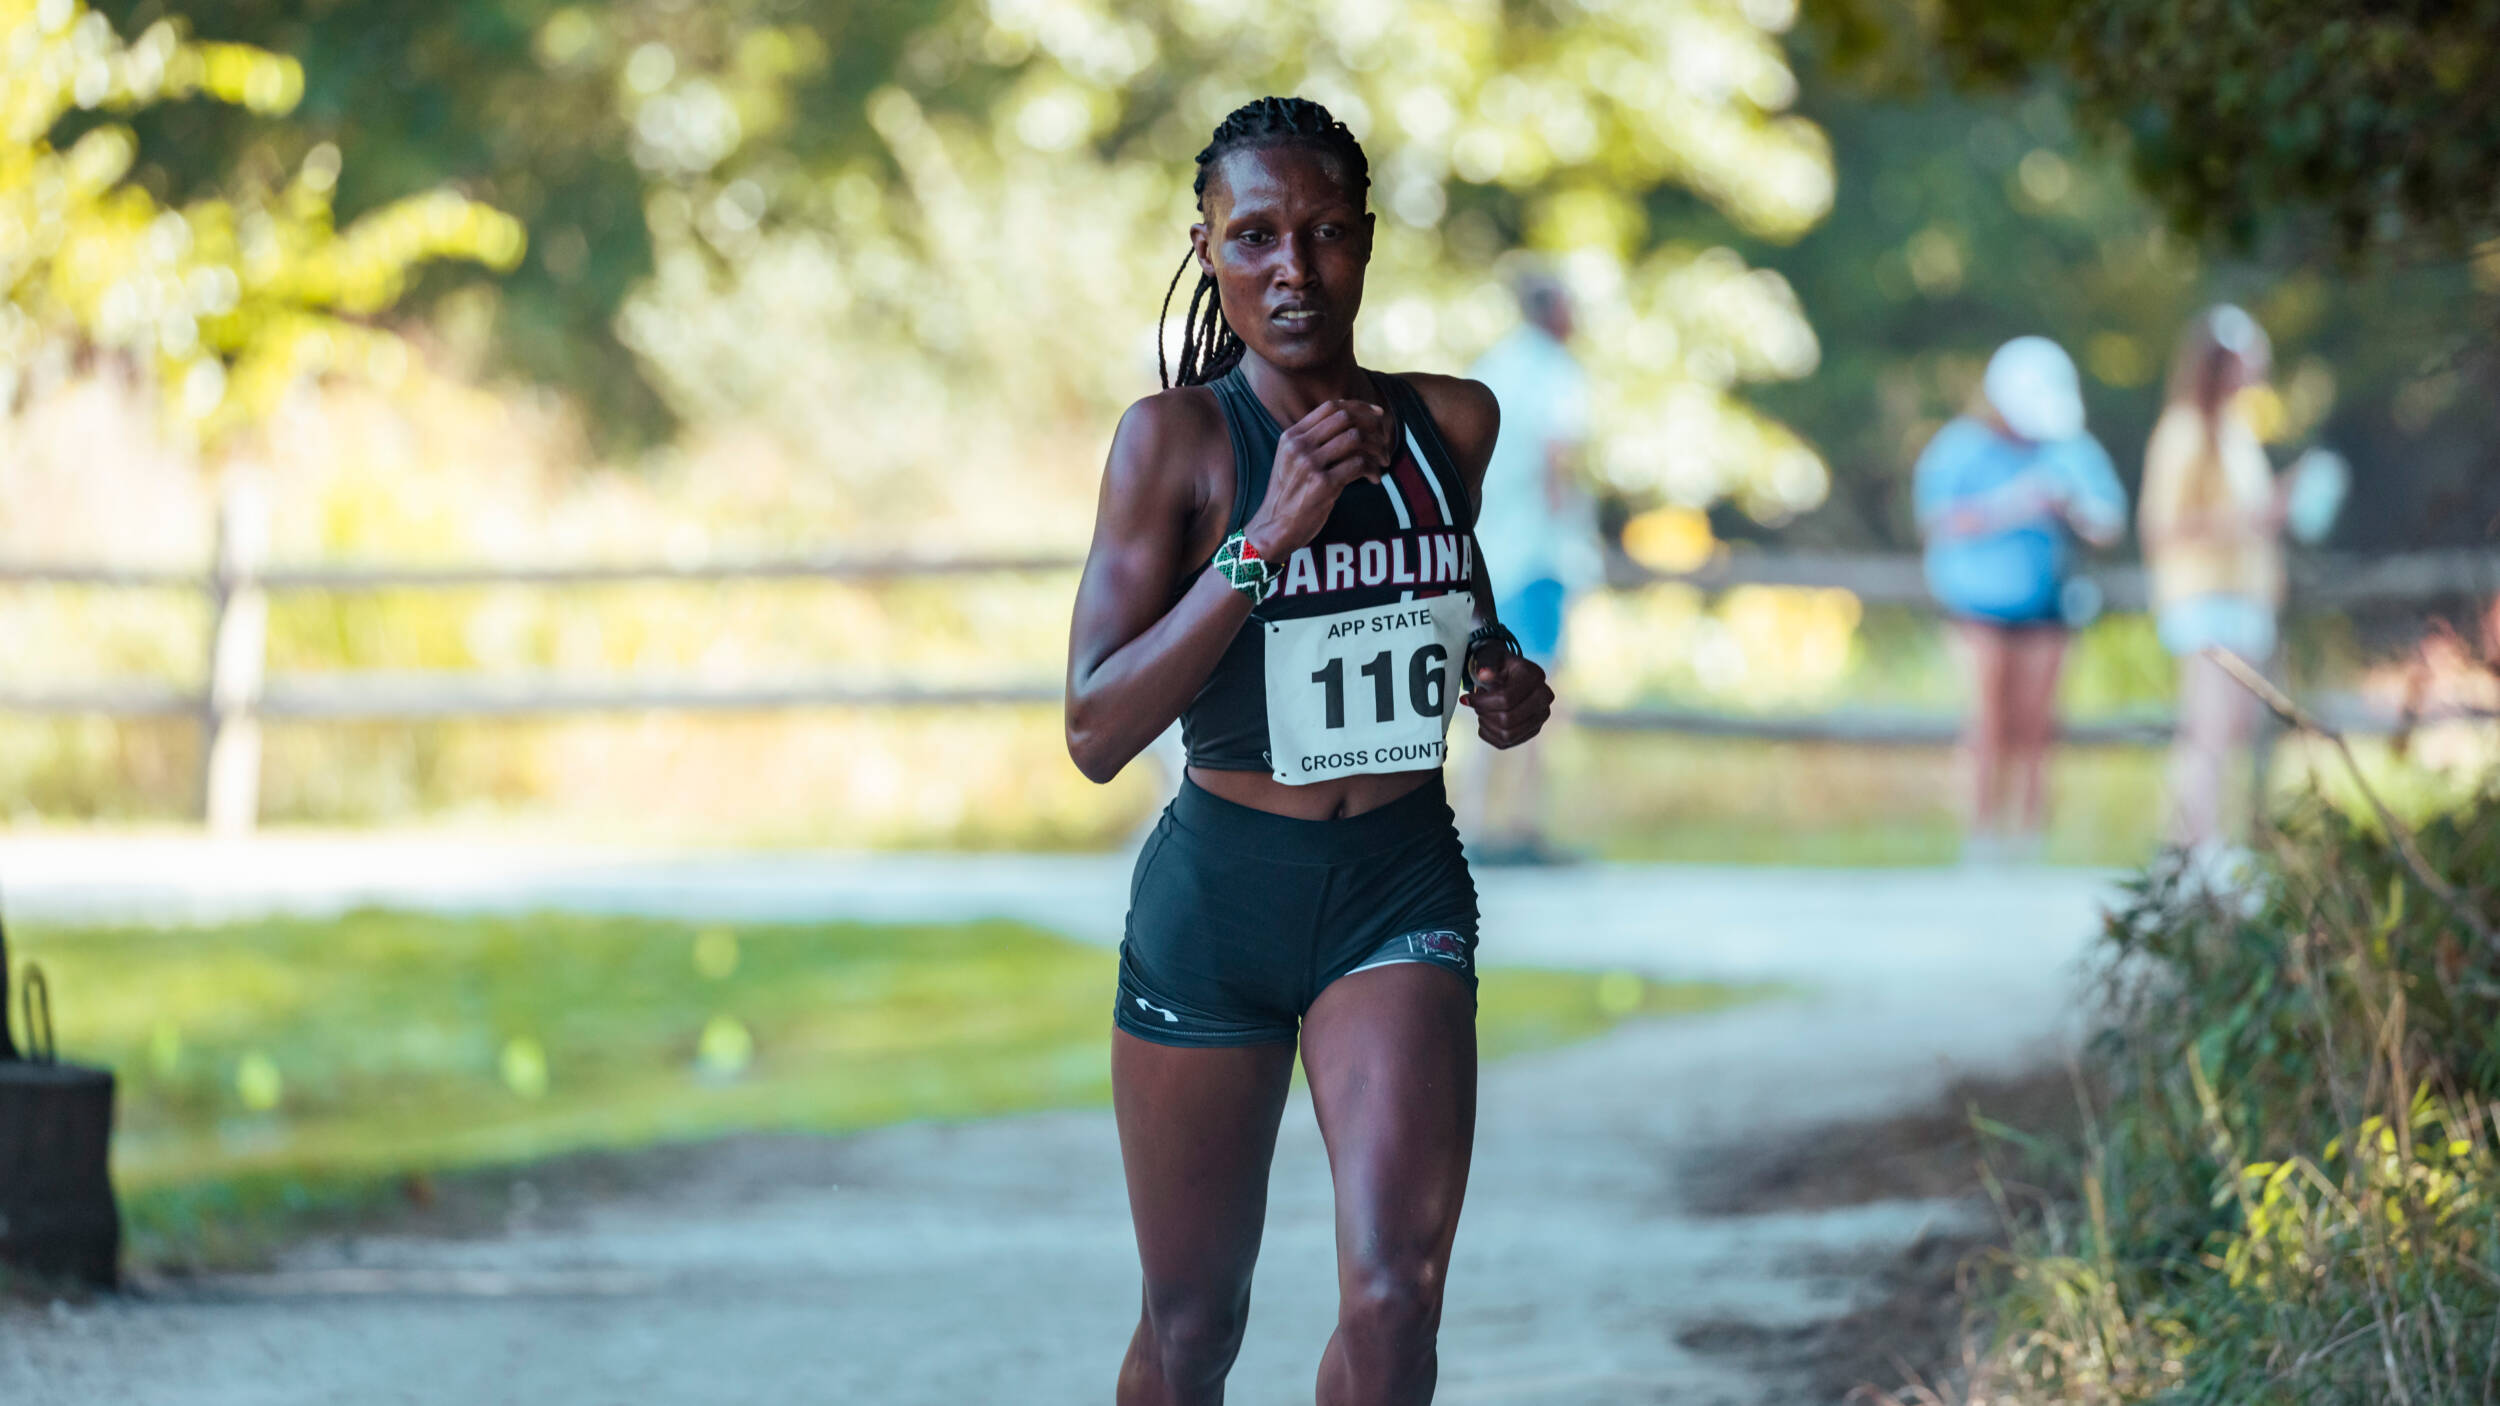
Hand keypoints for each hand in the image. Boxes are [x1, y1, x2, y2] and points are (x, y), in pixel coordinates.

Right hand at [1242, 399, 1393, 556]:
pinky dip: (1372, 469)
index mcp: (1292, 436)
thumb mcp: (1292, 461)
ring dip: (1377, 448)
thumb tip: (1353, 425)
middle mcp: (1299, 446)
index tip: (1378, 415)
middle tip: (1384, 441)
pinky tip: (1374, 479)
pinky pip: (1358, 465)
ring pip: (1355, 438)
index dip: (1359, 407)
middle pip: (1346, 418)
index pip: (1331, 407)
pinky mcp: (1323, 484)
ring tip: (1383, 461)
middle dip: (1372, 426)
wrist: (1274, 527)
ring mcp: (1309, 464)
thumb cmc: (1290, 495)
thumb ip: (1314, 442)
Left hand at [1460, 652, 1552, 749]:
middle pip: (1508, 720)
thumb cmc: (1499, 666)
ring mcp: (1540, 717)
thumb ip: (1487, 665)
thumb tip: (1483, 674)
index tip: (1466, 699)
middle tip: (1476, 705)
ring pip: (1507, 735)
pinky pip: (1505, 743)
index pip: (1506, 699)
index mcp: (1535, 676)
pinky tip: (1486, 720)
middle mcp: (1544, 698)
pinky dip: (1489, 734)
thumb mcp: (1492, 659)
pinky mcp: (1533, 731)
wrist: (1510, 675)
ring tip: (1481, 712)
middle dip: (1485, 714)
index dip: (1481, 702)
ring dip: (1486, 725)